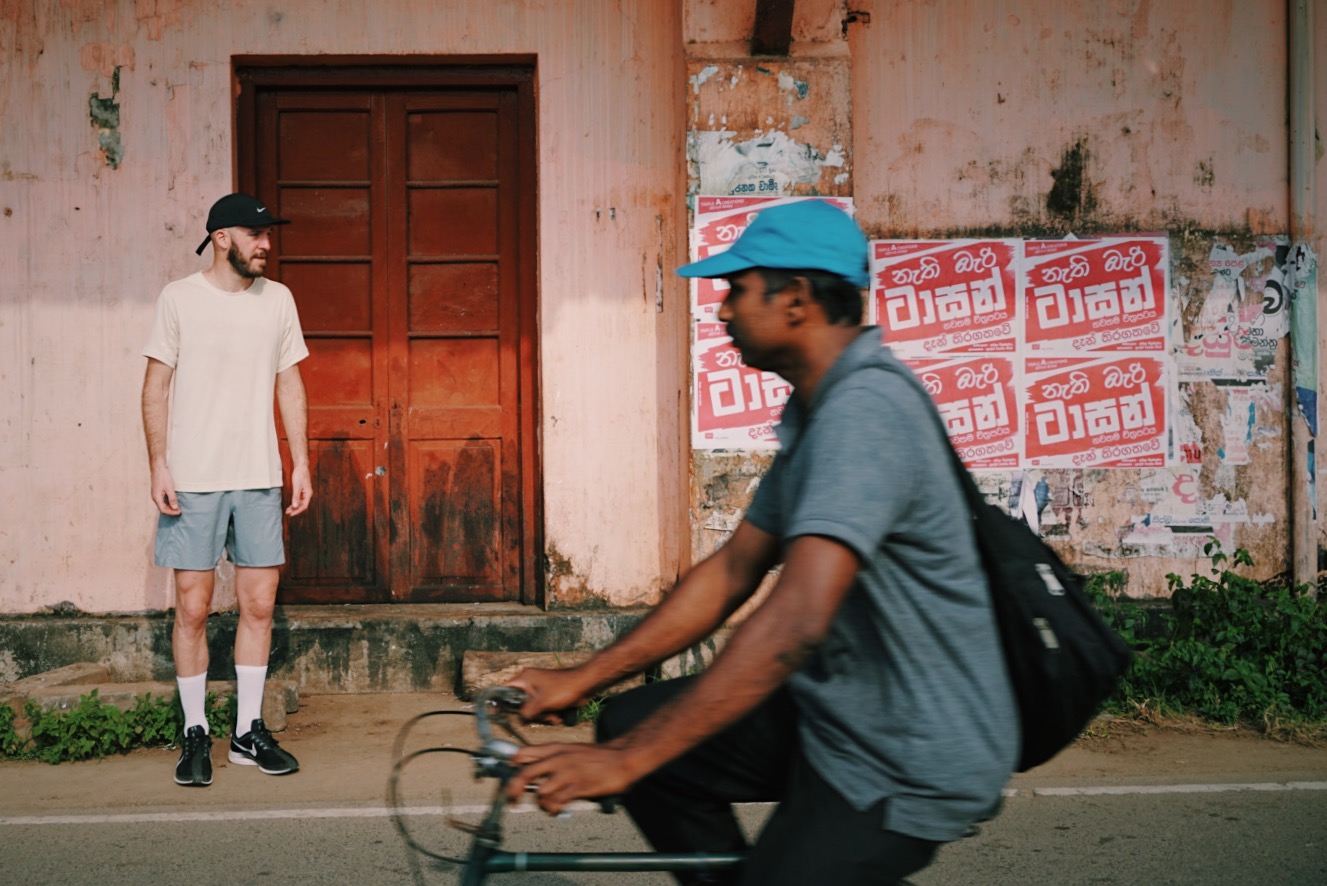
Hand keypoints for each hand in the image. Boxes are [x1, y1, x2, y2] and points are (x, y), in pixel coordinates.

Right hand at [150, 465, 179, 515]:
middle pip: (162, 508)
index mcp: (156, 497)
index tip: (179, 512)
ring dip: (170, 507)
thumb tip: (175, 508)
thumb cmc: (163, 477)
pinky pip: (163, 500)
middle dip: (171, 511)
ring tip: (178, 507)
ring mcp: (156, 495)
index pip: (163, 510)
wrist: (158, 468)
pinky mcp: (158, 492)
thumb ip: (172, 498)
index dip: (171, 512)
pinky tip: (174, 502)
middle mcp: (155, 497)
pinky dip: (168, 503)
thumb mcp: (170, 488)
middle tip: (180, 511)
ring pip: (162, 504)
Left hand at [286, 463, 311, 516]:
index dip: (298, 511)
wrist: (301, 467)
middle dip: (295, 509)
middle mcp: (308, 494)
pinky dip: (295, 502)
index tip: (291, 514)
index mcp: (308, 494)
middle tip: (287, 512)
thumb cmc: (300, 475)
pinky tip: (291, 504)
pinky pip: (299, 498)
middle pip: (302, 505)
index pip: (304, 506)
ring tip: (288, 509)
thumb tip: (295, 506)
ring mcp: (305, 492)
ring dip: (294, 506)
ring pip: (300, 502)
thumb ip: (296, 497)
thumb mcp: (296, 486)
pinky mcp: (302, 490)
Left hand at [505, 743, 639, 814]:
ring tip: (549, 805)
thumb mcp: (571, 750)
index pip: (522, 753)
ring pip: (540, 792)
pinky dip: (554, 808)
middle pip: (524, 774)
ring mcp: (567, 773)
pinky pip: (557, 802)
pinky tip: (559, 808)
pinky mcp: (578, 787)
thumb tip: (535, 770)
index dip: (511, 766)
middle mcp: (557, 759)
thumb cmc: (597, 756)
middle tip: (511, 800)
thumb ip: (553, 758)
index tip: (506, 777)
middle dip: (513, 790)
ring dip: (541, 803)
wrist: (621, 757)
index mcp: (554, 748)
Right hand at [506, 667, 592, 723]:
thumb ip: (526, 712)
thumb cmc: (564, 688)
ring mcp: (539, 688)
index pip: (504, 690)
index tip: (504, 715)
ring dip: (543, 716)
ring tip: (554, 717)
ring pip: (533, 708)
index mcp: (524, 678)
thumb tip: (519, 720)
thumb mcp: (541, 703)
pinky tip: (558, 716)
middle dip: (532, 714)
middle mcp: (529, 682)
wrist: (585, 684)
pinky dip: (549, 713)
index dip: (502, 703)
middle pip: (520, 703)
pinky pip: (543, 707)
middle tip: (541, 716)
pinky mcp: (548, 694)